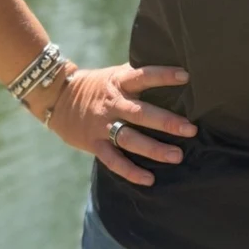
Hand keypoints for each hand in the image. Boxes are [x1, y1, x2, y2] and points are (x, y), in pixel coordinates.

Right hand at [48, 63, 197, 185]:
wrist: (58, 98)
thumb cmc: (98, 85)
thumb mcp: (115, 74)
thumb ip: (137, 75)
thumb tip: (171, 69)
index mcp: (119, 82)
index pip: (144, 75)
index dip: (163, 76)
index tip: (186, 77)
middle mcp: (113, 103)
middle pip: (141, 113)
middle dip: (166, 122)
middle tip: (190, 129)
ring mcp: (102, 125)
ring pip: (130, 139)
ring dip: (154, 149)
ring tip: (177, 156)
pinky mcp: (94, 144)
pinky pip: (113, 160)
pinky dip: (131, 171)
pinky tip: (149, 179)